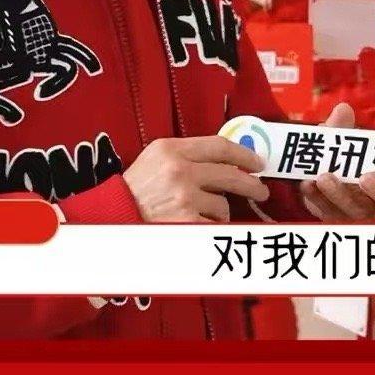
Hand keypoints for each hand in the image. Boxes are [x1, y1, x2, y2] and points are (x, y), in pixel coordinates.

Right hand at [125, 135, 269, 222]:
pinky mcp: (187, 222)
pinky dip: (209, 228)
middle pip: (231, 174)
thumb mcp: (154, 159)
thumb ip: (187, 155)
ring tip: (200, 213)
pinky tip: (196, 226)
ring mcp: (185, 197)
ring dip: (219, 211)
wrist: (113, 217)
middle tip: (261, 190)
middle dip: (252, 184)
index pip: (220, 146)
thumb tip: (227, 161)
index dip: (244, 154)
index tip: (257, 162)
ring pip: (223, 204)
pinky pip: (214, 225)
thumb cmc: (133, 190)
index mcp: (171, 149)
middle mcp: (180, 170)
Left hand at [298, 103, 374, 221]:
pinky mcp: (333, 213)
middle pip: (366, 209)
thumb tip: (343, 109)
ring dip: (330, 194)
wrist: (339, 164)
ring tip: (318, 176)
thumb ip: (348, 127)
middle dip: (347, 193)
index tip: (366, 176)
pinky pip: (324, 210)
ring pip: (344, 210)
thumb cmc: (360, 152)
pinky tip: (305, 182)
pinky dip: (314, 196)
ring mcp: (354, 213)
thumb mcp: (355, 139)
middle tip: (330, 176)